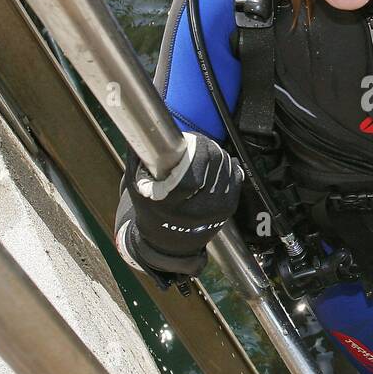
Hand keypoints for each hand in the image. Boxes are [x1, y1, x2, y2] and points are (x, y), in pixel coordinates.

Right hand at [115, 133, 242, 286]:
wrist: (167, 242)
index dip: (196, 151)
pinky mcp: (227, 211)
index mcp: (169, 204)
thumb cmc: (150, 209)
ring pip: (227, 170)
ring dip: (219, 155)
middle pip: (214, 166)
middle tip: (199, 144)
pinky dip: (230, 166)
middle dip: (208, 148)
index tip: (191, 141)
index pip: (192, 174)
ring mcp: (214, 212)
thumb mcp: (136, 186)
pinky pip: (236, 179)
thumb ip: (138, 158)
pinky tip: (220, 163)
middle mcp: (195, 211)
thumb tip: (141, 131)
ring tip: (207, 153)